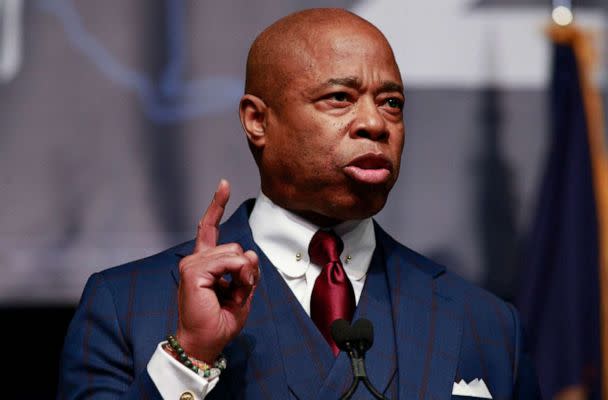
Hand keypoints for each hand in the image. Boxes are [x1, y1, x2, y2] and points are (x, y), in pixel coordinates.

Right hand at [175, 179, 258, 362]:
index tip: (224, 184)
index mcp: (205, 263)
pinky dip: (238, 275)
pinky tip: (232, 289)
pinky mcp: (193, 271)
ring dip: (243, 274)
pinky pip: (229, 261)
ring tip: (234, 294)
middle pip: (235, 246)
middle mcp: (196, 259)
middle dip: (246, 269)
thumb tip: (248, 253)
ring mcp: (192, 264)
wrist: (207, 341)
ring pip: (234, 252)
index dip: (217, 205)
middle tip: (239, 292)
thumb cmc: (221, 320)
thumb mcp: (243, 291)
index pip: (210, 228)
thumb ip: (246, 270)